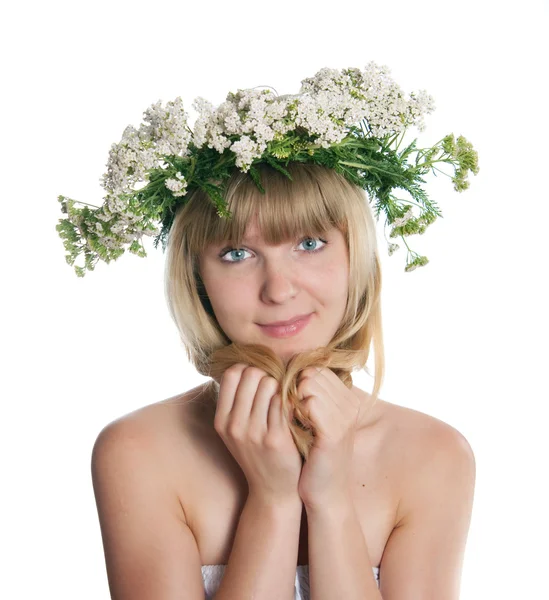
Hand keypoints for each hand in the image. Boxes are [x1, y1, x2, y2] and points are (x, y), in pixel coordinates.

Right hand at [214, 363, 302, 504]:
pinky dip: (292, 398)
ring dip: (281, 385)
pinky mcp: (275, 439)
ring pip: (269, 383)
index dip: (249, 369)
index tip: (262, 380)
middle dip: (268, 374)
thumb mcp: (237, 430)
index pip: (232, 373)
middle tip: (278, 387)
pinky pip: (284, 401)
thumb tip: (244, 363)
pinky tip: (296, 406)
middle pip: (252, 374)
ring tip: (286, 397)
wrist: (273, 490)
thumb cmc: (258, 453)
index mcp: (222, 420)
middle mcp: (234, 425)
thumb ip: (237, 401)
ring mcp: (253, 432)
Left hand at [296, 367, 362, 508]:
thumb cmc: (314, 456)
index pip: (317, 370)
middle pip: (312, 374)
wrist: (325, 494)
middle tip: (288, 414)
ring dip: (292, 399)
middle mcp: (350, 405)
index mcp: (348, 400)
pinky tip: (292, 427)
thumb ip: (309, 396)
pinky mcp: (334, 432)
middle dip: (294, 388)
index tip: (290, 405)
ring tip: (290, 421)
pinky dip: (294, 410)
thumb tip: (290, 371)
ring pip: (309, 384)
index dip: (298, 382)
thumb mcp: (315, 422)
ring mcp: (344, 417)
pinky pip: (309, 403)